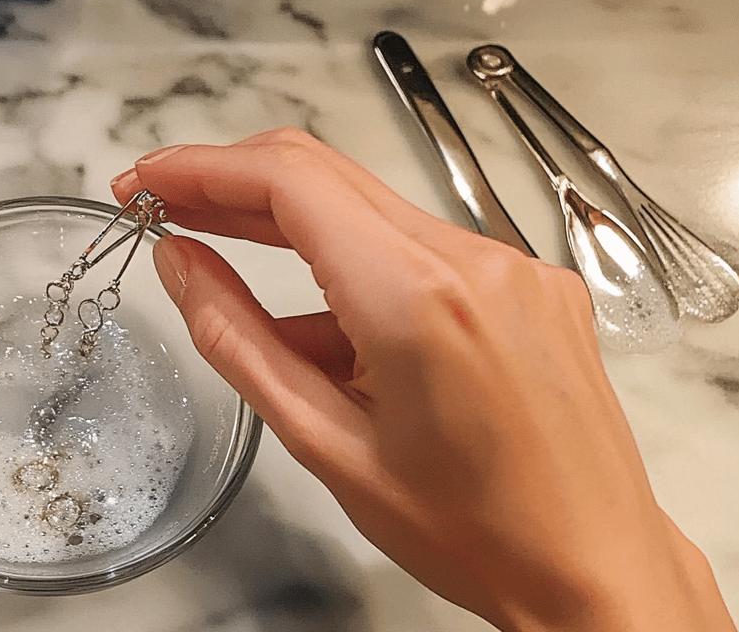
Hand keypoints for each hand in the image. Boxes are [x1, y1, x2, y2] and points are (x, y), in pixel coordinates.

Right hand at [112, 129, 733, 631]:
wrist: (595, 569)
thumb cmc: (469, 531)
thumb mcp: (324, 442)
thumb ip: (238, 340)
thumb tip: (179, 262)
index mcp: (418, 298)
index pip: (290, 182)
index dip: (200, 168)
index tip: (143, 182)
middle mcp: (474, 258)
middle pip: (325, 174)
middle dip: (231, 181)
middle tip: (161, 204)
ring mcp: (512, 264)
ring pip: (369, 207)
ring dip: (288, 223)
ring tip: (218, 255)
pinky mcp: (529, 282)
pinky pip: (419, 245)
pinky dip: (352, 263)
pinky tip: (316, 320)